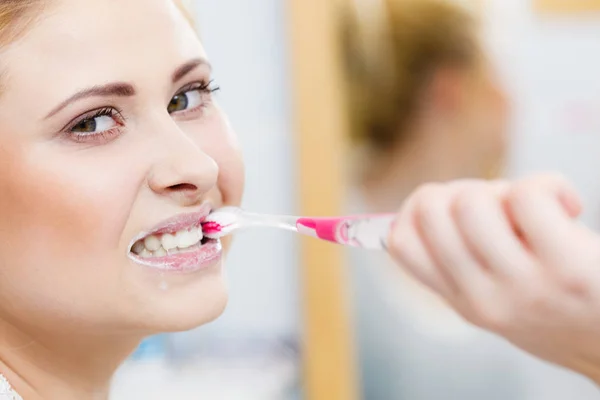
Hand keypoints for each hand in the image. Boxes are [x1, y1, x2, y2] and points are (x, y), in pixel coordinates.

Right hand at [387, 174, 599, 382]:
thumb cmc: (560, 309)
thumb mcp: (497, 300)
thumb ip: (462, 263)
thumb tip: (429, 201)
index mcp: (460, 301)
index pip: (400, 241)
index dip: (414, 207)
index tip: (451, 206)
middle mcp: (481, 297)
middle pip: (430, 210)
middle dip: (462, 188)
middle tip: (498, 205)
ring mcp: (521, 286)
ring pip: (473, 202)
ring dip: (504, 188)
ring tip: (533, 208)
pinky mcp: (565, 268)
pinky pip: (528, 196)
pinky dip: (548, 184)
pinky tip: (567, 205)